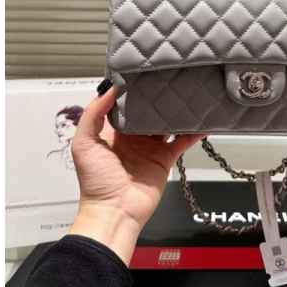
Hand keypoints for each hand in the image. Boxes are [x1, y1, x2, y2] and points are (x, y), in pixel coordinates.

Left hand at [69, 84, 203, 263]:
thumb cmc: (96, 182)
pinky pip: (181, 142)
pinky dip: (192, 133)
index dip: (131, 92)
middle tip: (168, 80)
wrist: (115, 212)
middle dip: (156, 99)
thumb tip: (109, 89)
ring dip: (175, 113)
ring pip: (166, 125)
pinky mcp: (165, 159)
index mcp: (112, 133)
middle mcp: (133, 138)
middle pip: (148, 113)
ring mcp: (151, 149)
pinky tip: (201, 122)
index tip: (141, 75)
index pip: (124, 106)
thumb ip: (93, 114)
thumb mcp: (84, 143)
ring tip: (186, 95)